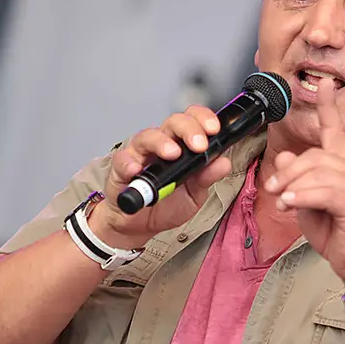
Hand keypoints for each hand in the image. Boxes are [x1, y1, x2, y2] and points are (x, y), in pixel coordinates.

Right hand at [88, 105, 232, 249]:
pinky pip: (122, 160)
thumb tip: (224, 163)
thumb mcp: (194, 193)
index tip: (214, 129)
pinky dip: (129, 163)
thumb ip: (207, 177)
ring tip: (173, 154)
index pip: (193, 121)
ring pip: (148, 136)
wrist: (140, 224)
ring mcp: (140, 155)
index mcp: (182, 145)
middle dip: (189, 129)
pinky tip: (136, 170)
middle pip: (173, 123)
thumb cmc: (167, 203)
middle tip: (199, 145)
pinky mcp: (120, 170)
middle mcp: (161, 144)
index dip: (203, 119)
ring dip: (161, 143)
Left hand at [263, 78, 344, 285]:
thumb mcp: (306, 201)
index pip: (334, 130)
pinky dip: (303, 196)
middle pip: (314, 155)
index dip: (328, 106)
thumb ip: (296, 179)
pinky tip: (291, 203)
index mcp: (342, 166)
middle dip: (288, 171)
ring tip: (282, 201)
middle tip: (272, 188)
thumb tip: (283, 159)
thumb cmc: (334, 231)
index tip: (324, 83)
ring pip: (317, 172)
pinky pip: (324, 192)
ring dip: (292, 186)